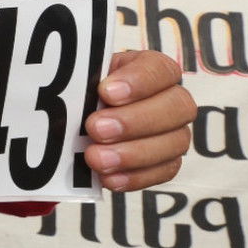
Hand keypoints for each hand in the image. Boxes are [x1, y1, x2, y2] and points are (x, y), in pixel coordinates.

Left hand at [83, 50, 195, 191]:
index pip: (159, 69)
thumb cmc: (87, 92)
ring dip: (133, 153)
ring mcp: (175, 131)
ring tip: (96, 158)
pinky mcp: (168, 161)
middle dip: (134, 120)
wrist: (82, 120)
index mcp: (153, 69)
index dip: (138, 81)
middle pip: (177, 106)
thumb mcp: (85, 79)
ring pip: (175, 142)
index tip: (106, 92)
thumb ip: (85, 82)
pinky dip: (135, 177)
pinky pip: (164, 171)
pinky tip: (108, 178)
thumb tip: (71, 90)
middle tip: (95, 128)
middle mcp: (172, 98)